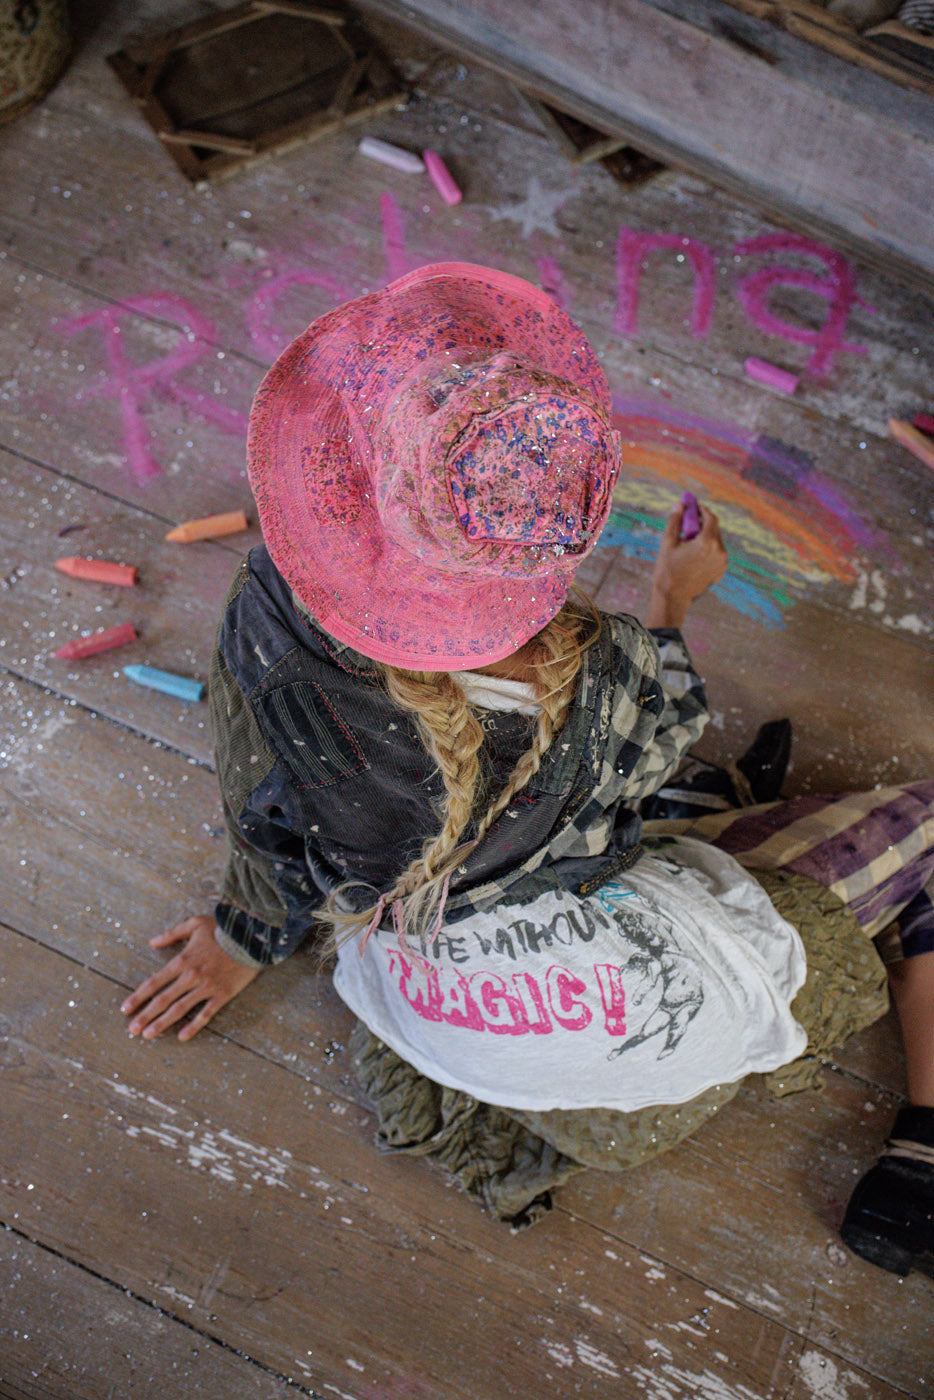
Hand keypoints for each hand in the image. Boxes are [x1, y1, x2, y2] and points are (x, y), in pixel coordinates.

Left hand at [121, 915, 259, 1040]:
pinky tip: (182, 1037)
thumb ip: (171, 934)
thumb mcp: (194, 924)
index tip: (125, 1009)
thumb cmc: (222, 928)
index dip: (138, 997)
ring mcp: (207, 987)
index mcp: (182, 960)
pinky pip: (205, 1014)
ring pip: (180, 1009)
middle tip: (132, 1031)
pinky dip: (193, 1026)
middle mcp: (191, 976)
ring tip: (148, 1035)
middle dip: (145, 1016)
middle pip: (163, 1000)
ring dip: (162, 1023)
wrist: (252, 935)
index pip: (154, 983)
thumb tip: (152, 942)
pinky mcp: (222, 994)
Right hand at [646, 500, 728, 627]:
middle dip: (703, 522)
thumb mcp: (668, 542)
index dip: (702, 510)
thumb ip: (675, 520)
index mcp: (707, 542)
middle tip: (689, 521)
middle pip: (714, 528)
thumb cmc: (668, 569)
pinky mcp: (721, 570)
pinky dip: (708, 549)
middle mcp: (719, 551)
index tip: (694, 507)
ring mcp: (722, 562)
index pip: (711, 517)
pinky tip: (694, 554)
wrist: (673, 597)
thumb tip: (679, 504)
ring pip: (716, 540)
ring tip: (689, 541)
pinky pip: (717, 553)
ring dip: (705, 536)